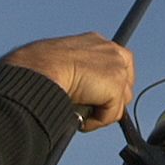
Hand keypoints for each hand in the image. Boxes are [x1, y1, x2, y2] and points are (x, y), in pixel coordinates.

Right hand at [0, 32, 133, 130]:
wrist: (40, 70)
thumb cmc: (40, 68)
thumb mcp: (61, 64)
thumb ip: (78, 72)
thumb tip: (79, 92)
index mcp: (96, 42)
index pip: (116, 64)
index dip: (109, 84)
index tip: (97, 97)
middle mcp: (111, 50)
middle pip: (125, 84)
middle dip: (109, 100)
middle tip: (87, 107)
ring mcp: (116, 67)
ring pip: (119, 102)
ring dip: (101, 111)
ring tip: (79, 109)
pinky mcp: (116, 86)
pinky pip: (111, 115)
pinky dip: (95, 121)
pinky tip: (78, 114)